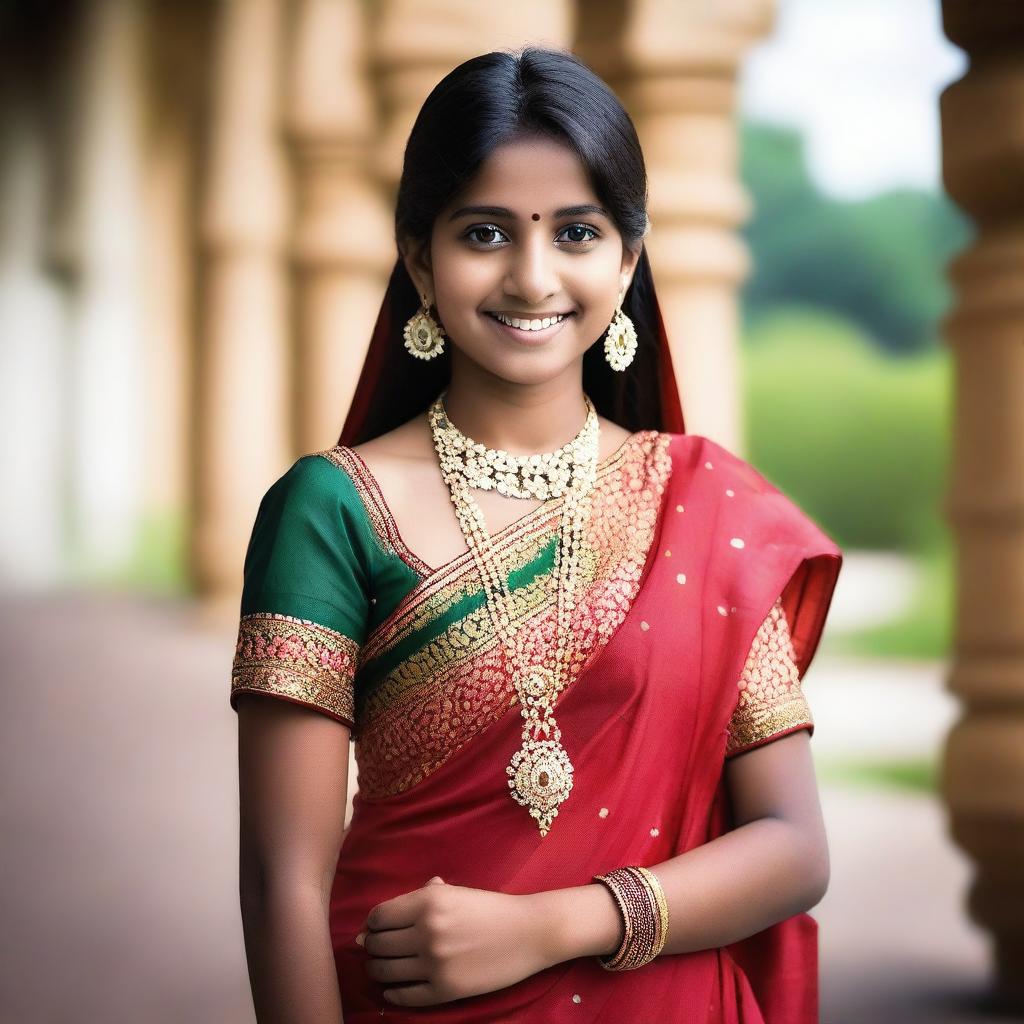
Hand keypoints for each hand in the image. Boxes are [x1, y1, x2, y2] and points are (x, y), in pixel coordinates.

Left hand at [356, 876, 555, 1007]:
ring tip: (383, 966)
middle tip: (378, 947)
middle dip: (372, 946)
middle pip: (377, 944)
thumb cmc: (489, 908)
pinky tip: (394, 987)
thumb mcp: (453, 892)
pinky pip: (404, 996)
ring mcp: (435, 964)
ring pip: (385, 971)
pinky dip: (393, 993)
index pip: (378, 917)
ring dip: (378, 969)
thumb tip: (371, 923)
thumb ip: (416, 900)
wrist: (528, 932)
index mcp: (428, 902)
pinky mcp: (445, 990)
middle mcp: (427, 932)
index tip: (375, 928)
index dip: (371, 923)